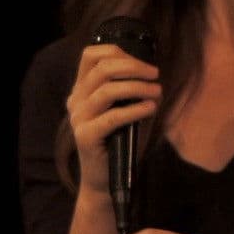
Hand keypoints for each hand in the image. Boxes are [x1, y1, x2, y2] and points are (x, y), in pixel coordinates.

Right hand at [65, 44, 160, 196]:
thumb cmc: (120, 142)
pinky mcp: (86, 136)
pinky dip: (135, 110)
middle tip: (155, 75)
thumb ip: (132, 90)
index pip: (90, 55)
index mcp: (81, 89)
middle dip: (133, 66)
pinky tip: (151, 109)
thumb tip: (153, 76)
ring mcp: (79, 118)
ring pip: (107, 90)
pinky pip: (113, 116)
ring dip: (137, 87)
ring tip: (157, 92)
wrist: (106, 180)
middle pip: (102, 68)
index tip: (142, 64)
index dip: (118, 53)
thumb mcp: (126, 109)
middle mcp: (76, 100)